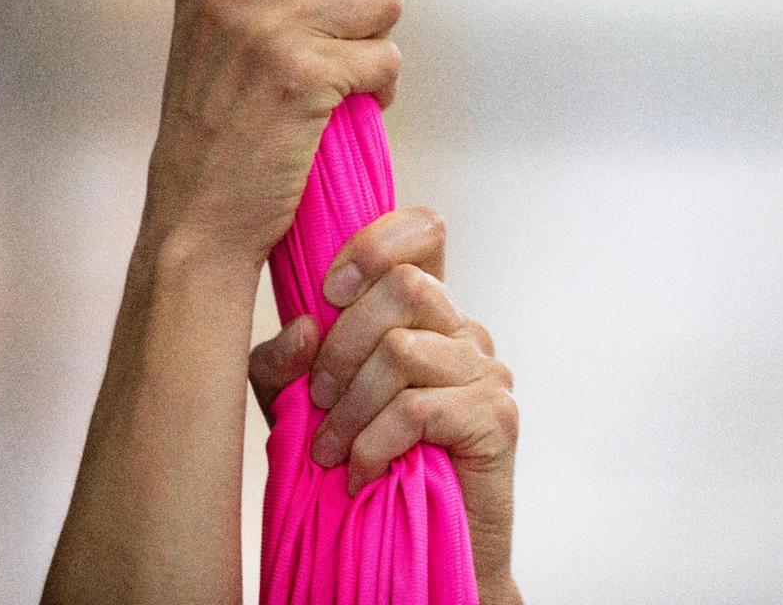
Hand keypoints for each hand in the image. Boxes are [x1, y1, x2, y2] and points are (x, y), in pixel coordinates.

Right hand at [144, 0, 403, 267]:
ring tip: (346, 74)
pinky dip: (381, 87)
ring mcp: (271, 27)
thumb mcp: (217, 28)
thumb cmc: (221, 123)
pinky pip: (387, 59)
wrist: (199, 212)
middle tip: (351, 26)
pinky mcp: (306, 76)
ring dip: (379, 41)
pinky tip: (350, 106)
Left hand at [248, 207, 521, 601]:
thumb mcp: (300, 407)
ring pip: (403, 349)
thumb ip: (286, 363)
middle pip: (405, 287)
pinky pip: (418, 407)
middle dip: (342, 346)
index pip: (424, 232)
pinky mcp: (496, 416)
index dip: (375, 243)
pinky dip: (374, 444)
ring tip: (330, 451)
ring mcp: (486, 370)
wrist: (421, 549)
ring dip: (349, 407)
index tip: (329, 291)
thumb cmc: (362, 465)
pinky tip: (361, 473)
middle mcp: (462, 331)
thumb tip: (302, 327)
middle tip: (317, 402)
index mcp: (425, 313)